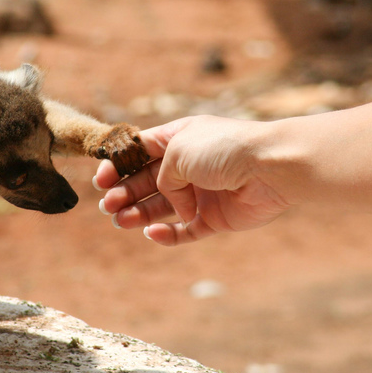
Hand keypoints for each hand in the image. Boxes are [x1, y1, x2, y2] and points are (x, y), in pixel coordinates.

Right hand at [94, 116, 292, 245]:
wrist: (271, 169)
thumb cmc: (225, 149)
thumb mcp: (179, 149)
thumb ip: (161, 173)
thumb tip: (165, 196)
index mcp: (180, 138)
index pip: (141, 151)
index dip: (118, 164)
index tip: (100, 178)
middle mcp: (190, 165)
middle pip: (148, 181)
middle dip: (125, 192)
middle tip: (108, 205)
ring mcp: (202, 193)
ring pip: (163, 207)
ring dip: (139, 213)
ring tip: (120, 221)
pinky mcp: (216, 218)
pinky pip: (185, 231)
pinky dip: (167, 234)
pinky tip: (151, 233)